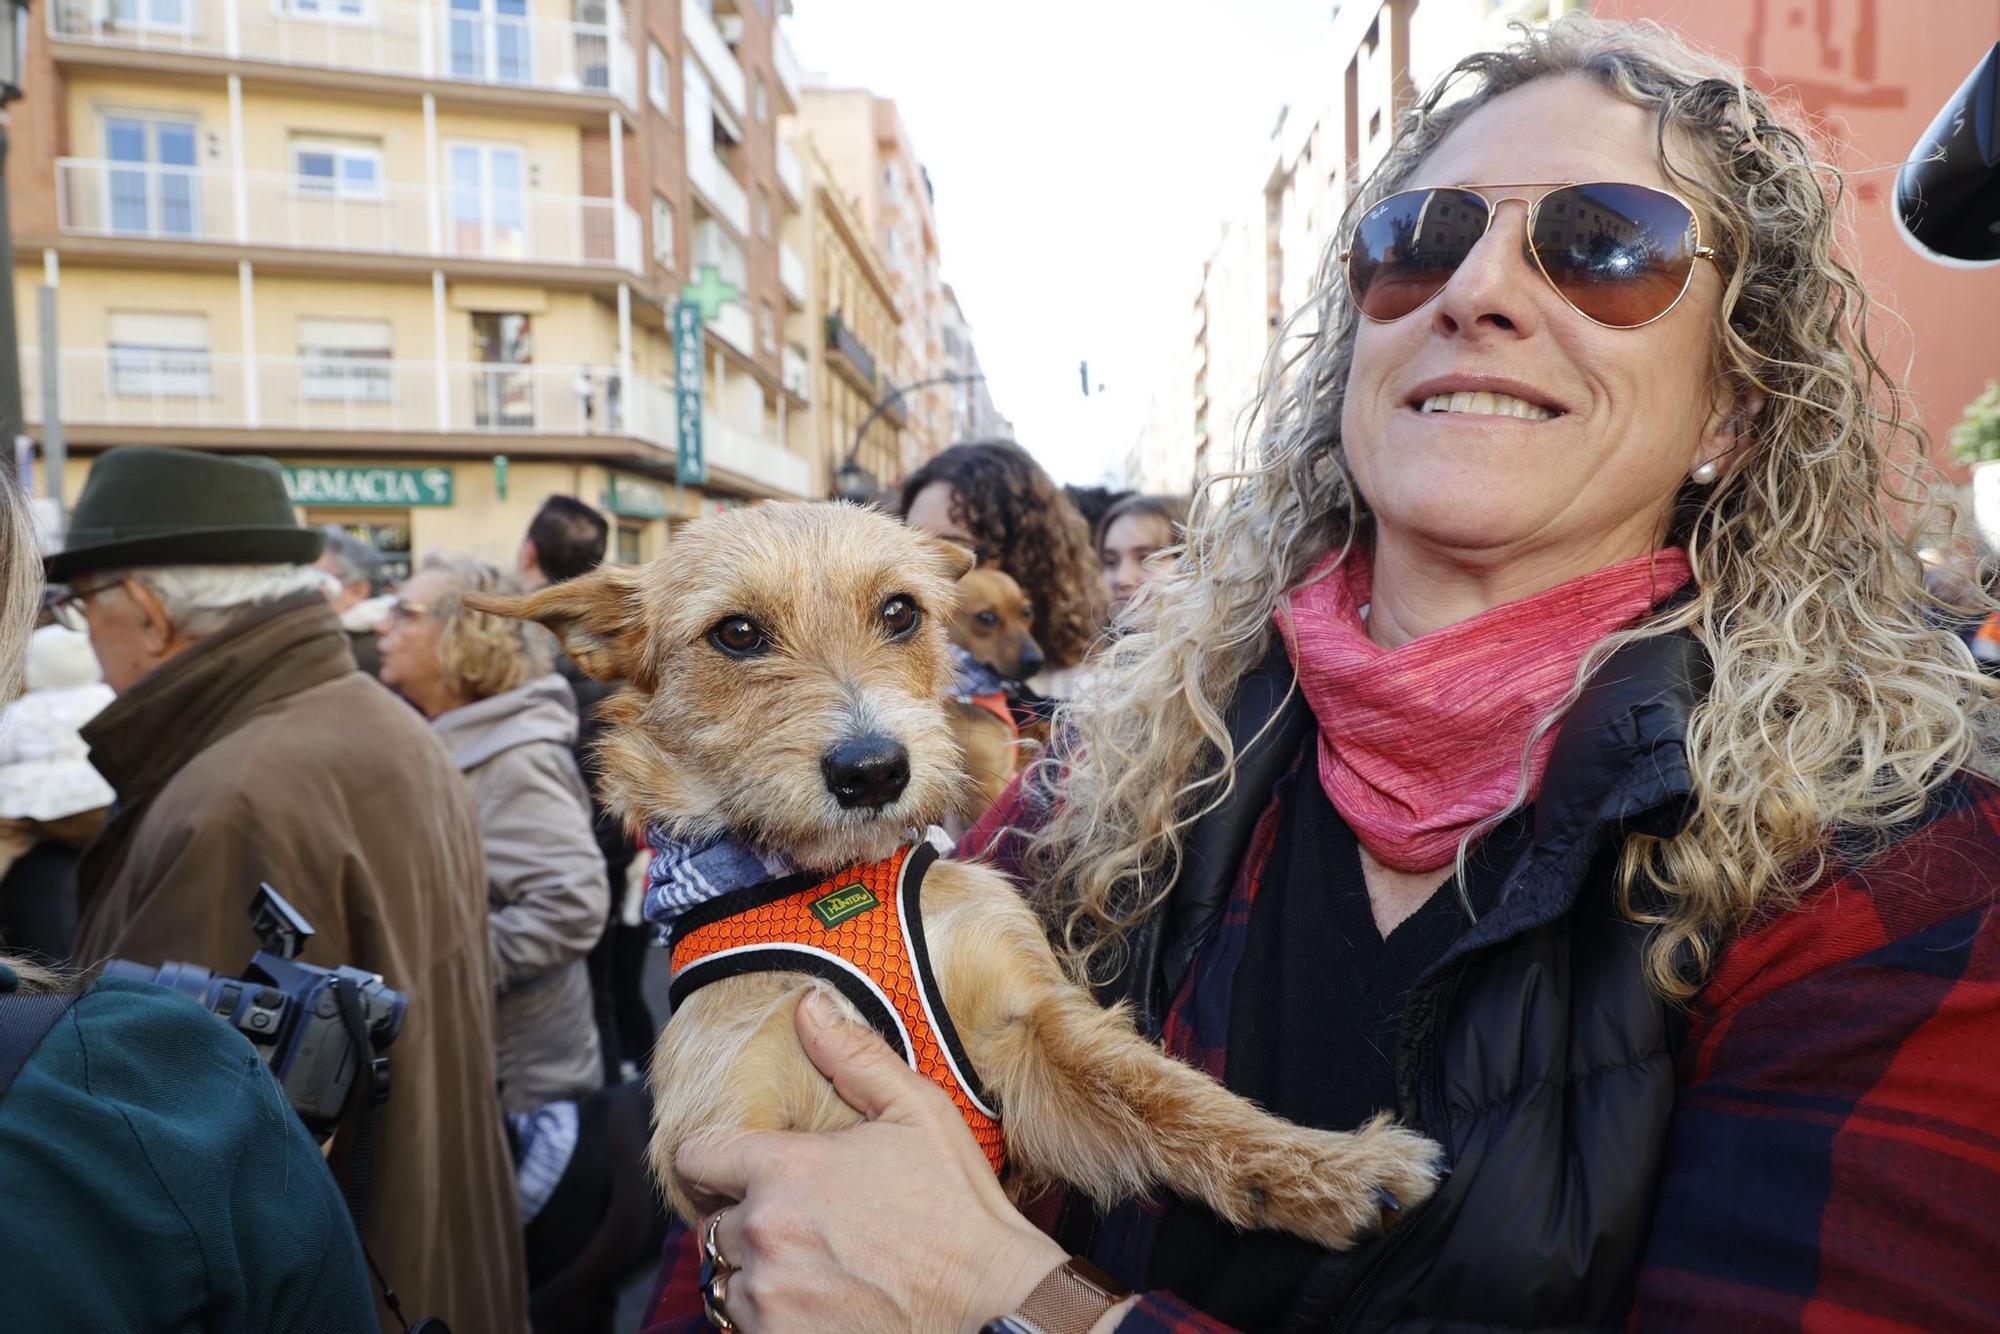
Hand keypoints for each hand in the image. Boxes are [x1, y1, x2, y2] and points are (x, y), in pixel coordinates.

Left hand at [677, 989, 1068, 1332]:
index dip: (712, 1159)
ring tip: (811, 1264)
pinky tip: (817, 1299)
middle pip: (713, 1223)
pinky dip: (770, 1314)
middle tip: (800, 1222)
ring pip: (726, 1277)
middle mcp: (765, 1232)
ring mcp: (768, 1296)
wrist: (990, 1303)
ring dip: (755, 1269)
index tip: (731, 1168)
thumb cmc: (958, 1210)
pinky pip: (743, 1325)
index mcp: (787, 1169)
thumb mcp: (918, 1113)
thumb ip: (855, 1057)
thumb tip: (810, 1008)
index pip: (697, 1156)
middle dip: (748, 1218)